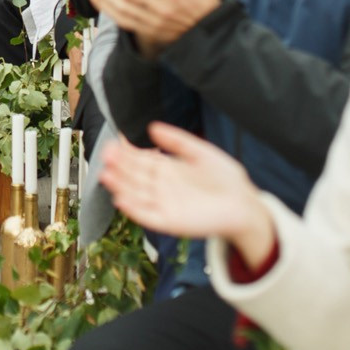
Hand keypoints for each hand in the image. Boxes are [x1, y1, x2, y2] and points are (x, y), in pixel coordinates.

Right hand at [100, 126, 274, 265]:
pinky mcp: (170, 222)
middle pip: (135, 175)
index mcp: (168, 169)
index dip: (127, 152)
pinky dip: (134, 210)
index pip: (141, 159)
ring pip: (136, 195)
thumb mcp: (201, 152)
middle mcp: (162, 187)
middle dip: (119, 166)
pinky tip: (121, 200)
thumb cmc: (226, 179)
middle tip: (105, 154)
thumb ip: (178, 140)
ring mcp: (164, 205)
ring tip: (105, 175)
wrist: (245, 204)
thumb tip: (152, 126)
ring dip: (120, 186)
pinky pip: (147, 216)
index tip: (113, 142)